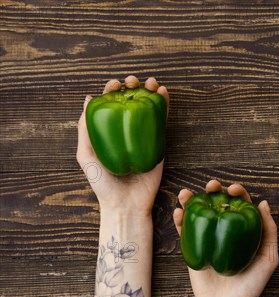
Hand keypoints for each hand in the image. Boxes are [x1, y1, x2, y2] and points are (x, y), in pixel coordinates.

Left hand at [76, 76, 169, 215]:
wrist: (126, 204)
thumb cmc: (102, 183)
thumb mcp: (86, 154)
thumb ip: (85, 129)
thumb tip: (88, 99)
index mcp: (107, 133)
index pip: (110, 105)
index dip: (113, 91)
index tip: (115, 84)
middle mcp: (125, 132)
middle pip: (130, 103)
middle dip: (133, 87)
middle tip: (134, 80)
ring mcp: (143, 137)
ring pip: (148, 109)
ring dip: (151, 92)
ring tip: (152, 82)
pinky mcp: (158, 144)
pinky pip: (162, 122)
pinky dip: (164, 107)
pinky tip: (164, 94)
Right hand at [173, 180, 278, 296]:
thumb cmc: (252, 286)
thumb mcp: (268, 259)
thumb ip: (269, 232)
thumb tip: (263, 203)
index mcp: (245, 231)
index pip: (241, 205)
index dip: (238, 192)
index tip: (233, 189)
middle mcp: (226, 232)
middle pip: (219, 204)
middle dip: (214, 190)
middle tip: (211, 186)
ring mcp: (208, 240)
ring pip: (200, 214)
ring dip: (192, 200)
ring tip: (186, 193)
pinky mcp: (193, 250)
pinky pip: (185, 232)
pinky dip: (180, 219)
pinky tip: (178, 212)